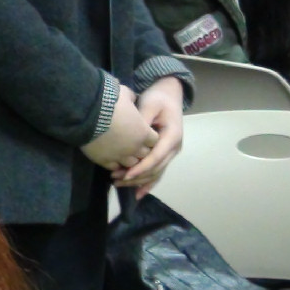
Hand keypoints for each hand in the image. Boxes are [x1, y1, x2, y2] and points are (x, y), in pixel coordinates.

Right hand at [82, 85, 158, 170]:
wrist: (88, 112)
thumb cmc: (111, 102)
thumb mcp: (125, 94)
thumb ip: (132, 98)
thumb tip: (131, 98)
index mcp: (143, 132)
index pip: (154, 141)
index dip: (149, 136)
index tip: (143, 131)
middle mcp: (134, 147)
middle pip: (144, 154)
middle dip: (140, 149)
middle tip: (132, 141)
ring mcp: (120, 156)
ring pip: (131, 164)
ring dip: (128, 158)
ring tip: (122, 151)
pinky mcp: (105, 161)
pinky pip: (114, 167)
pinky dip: (114, 163)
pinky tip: (111, 156)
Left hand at [116, 77, 184, 196]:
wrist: (169, 95)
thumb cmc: (158, 99)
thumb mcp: (150, 105)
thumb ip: (142, 121)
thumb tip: (132, 136)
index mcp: (173, 136)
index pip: (156, 157)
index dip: (141, 167)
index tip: (125, 174)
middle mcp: (174, 148)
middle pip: (155, 169)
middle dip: (136, 177)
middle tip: (115, 179)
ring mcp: (170, 153)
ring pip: (155, 173)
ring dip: (138, 181)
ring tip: (118, 183)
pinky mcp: (164, 154)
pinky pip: (157, 172)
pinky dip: (147, 183)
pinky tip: (137, 194)